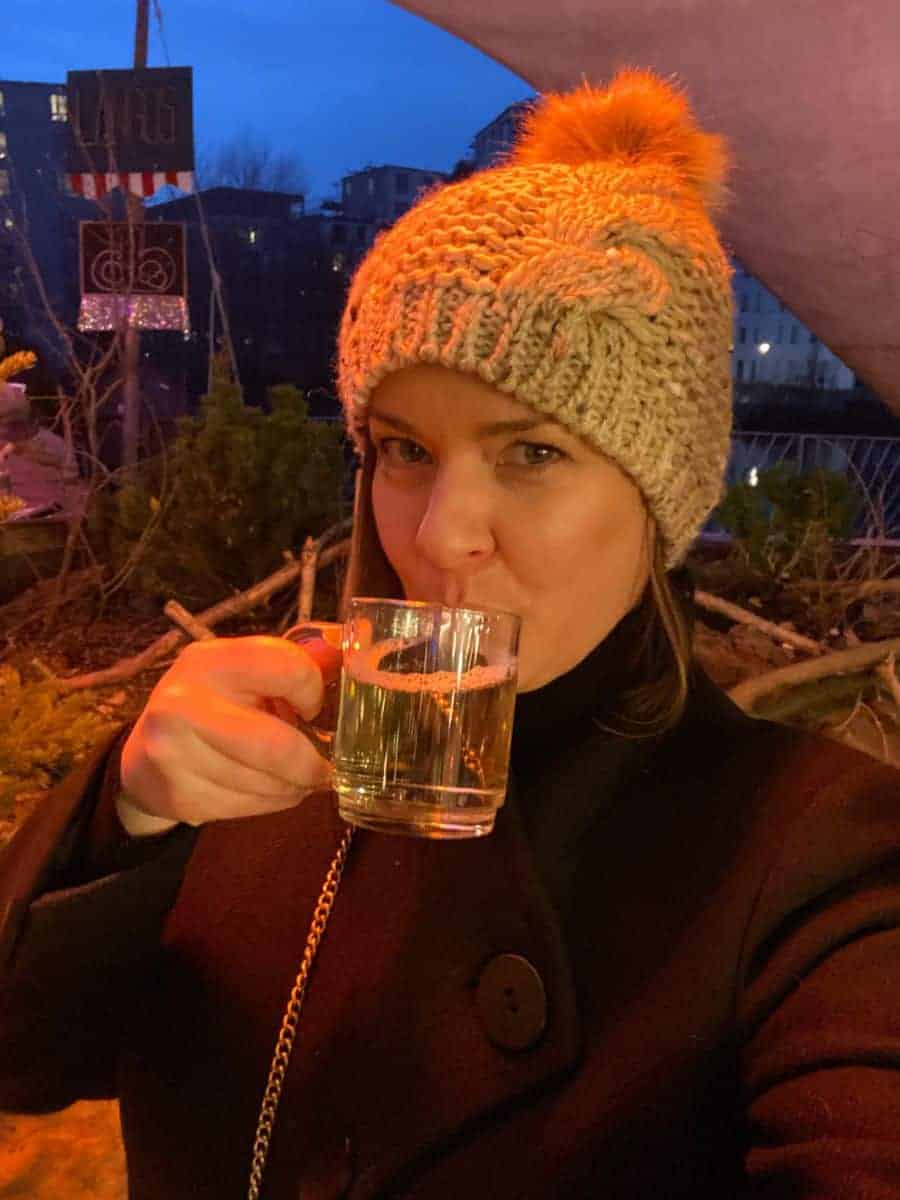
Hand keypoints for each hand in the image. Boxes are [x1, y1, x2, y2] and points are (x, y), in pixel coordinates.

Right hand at [118, 635, 341, 834]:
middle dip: (312, 764)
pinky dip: (271, 802)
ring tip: (294, 777)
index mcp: (210, 660)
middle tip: (324, 769)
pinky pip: (250, 808)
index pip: (288, 668)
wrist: (144, 754)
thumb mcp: (240, 671)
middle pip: (278, 747)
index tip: (311, 708)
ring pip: (269, 784)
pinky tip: (265, 789)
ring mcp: (176, 755)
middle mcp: (185, 703)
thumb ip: (291, 666)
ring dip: (295, 786)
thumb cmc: (210, 703)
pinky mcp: (180, 797)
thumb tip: (356, 648)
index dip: (313, 692)